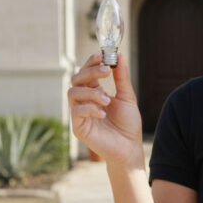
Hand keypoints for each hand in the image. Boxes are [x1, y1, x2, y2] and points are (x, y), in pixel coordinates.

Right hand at [67, 51, 143, 166]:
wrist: (129, 148)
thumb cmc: (128, 124)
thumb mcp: (127, 97)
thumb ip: (121, 77)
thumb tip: (119, 55)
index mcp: (95, 92)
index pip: (86, 72)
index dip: (91, 62)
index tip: (102, 55)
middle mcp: (85, 101)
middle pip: (77, 78)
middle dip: (90, 72)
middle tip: (106, 71)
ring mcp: (80, 113)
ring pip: (73, 93)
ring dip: (91, 92)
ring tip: (107, 100)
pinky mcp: (78, 127)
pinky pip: (76, 111)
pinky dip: (89, 108)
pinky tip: (103, 113)